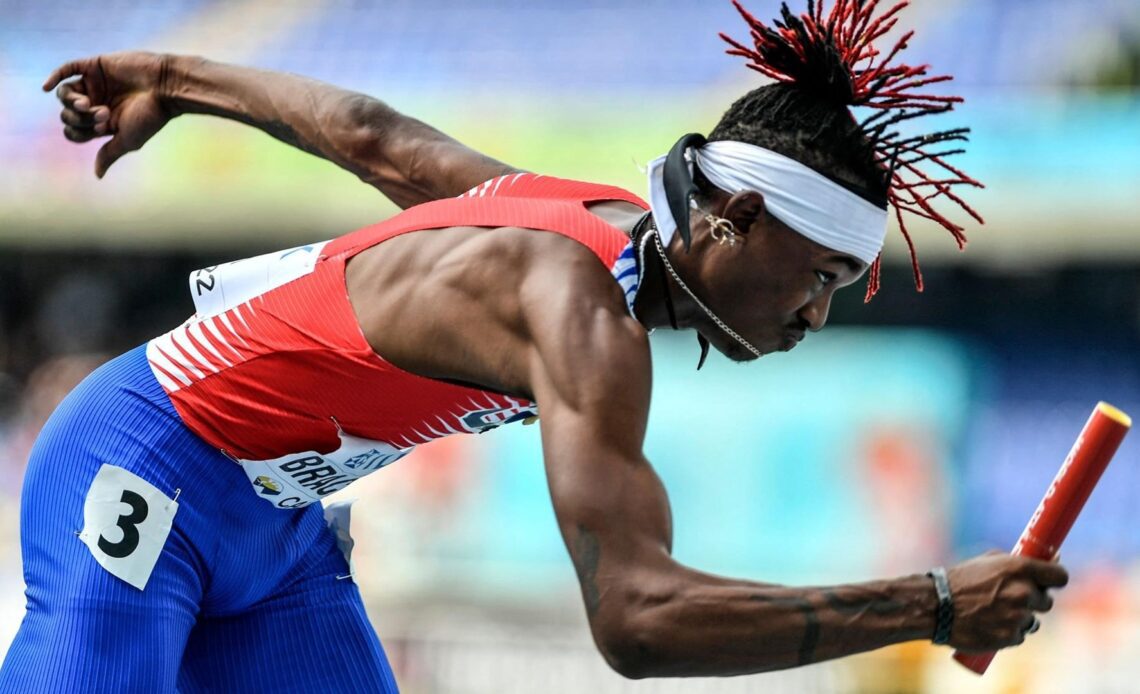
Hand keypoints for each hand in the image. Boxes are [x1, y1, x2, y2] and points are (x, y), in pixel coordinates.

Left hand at [43, 52, 176, 177]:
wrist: (166, 87)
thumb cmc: (151, 116)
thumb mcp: (128, 140)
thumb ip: (110, 153)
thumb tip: (97, 175)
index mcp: (103, 123)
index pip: (75, 132)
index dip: (79, 133)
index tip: (100, 129)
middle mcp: (97, 103)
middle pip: (68, 114)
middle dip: (81, 117)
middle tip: (104, 113)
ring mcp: (95, 84)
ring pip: (65, 93)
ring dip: (70, 101)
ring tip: (86, 103)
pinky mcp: (95, 66)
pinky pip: (68, 68)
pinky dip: (55, 76)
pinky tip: (46, 87)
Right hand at [947, 551, 1067, 651]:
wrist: (936, 606)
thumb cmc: (959, 580)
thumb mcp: (987, 562)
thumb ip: (1017, 562)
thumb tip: (1052, 559)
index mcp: (1019, 569)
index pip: (1060, 577)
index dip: (1055, 579)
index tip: (1049, 582)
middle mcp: (1023, 593)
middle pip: (1046, 601)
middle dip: (1033, 601)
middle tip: (1013, 599)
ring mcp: (1018, 617)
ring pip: (1032, 620)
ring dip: (1019, 618)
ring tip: (994, 613)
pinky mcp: (1011, 637)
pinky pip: (1019, 635)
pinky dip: (1008, 632)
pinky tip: (989, 624)